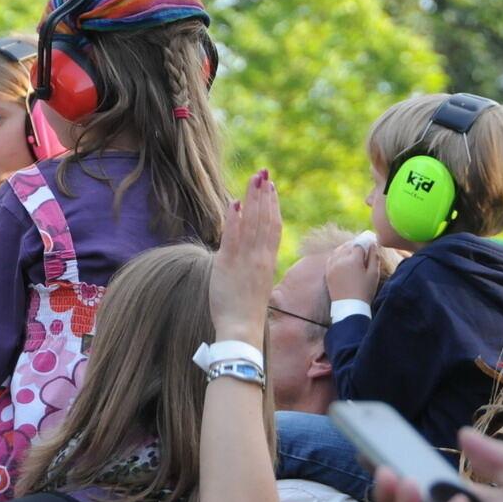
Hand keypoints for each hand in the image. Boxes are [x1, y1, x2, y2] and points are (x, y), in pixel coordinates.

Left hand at [209, 169, 281, 345]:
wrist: (241, 328)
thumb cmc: (246, 310)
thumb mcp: (256, 282)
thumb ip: (253, 263)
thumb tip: (245, 248)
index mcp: (268, 261)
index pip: (274, 226)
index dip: (273, 205)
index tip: (271, 187)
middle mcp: (260, 257)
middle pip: (265, 219)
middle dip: (264, 194)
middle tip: (263, 173)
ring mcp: (246, 260)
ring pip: (253, 223)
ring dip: (253, 199)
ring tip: (254, 179)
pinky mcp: (229, 265)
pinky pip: (233, 237)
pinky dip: (235, 219)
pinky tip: (235, 202)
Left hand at [325, 240, 380, 301]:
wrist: (349, 307)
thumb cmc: (364, 291)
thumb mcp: (374, 274)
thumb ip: (374, 258)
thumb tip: (373, 245)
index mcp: (353, 260)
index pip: (359, 245)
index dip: (365, 244)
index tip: (370, 245)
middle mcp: (340, 260)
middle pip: (348, 246)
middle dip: (355, 245)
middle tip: (363, 248)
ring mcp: (332, 266)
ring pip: (338, 250)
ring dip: (345, 248)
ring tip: (353, 252)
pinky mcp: (328, 272)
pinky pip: (331, 258)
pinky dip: (337, 255)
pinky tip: (342, 258)